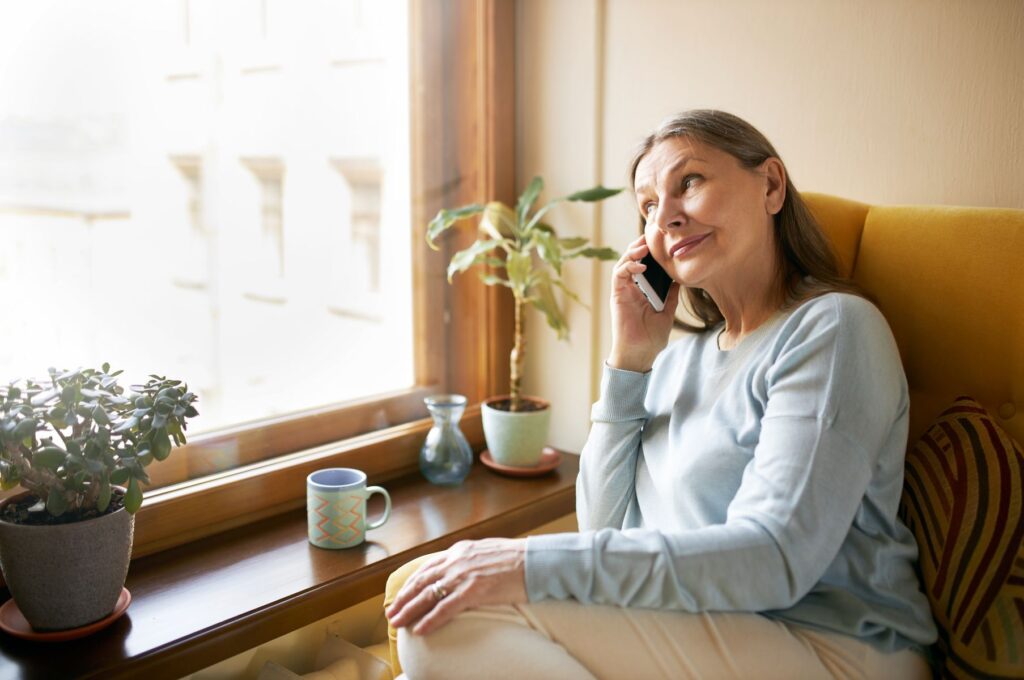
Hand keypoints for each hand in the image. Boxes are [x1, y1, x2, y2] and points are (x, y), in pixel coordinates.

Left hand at [385, 538, 527, 635]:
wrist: (535, 560)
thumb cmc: (517, 558)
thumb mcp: (487, 552)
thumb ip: (470, 559)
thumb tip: (462, 570)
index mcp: (460, 551)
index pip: (427, 568)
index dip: (411, 583)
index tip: (401, 595)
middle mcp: (457, 561)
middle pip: (422, 582)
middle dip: (404, 599)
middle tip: (391, 613)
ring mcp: (464, 576)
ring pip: (428, 596)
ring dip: (410, 611)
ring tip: (398, 623)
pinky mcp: (473, 591)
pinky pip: (445, 608)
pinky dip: (430, 620)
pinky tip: (420, 629)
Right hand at [608, 235, 679, 372]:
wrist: (640, 354)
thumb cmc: (652, 337)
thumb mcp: (668, 311)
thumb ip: (672, 294)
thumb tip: (681, 278)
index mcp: (642, 290)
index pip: (644, 264)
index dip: (650, 251)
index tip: (662, 240)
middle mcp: (631, 288)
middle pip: (632, 259)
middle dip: (640, 246)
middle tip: (653, 236)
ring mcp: (623, 291)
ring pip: (623, 263)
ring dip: (632, 252)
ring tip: (645, 246)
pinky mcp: (617, 296)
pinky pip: (618, 276)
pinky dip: (628, 267)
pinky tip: (641, 265)